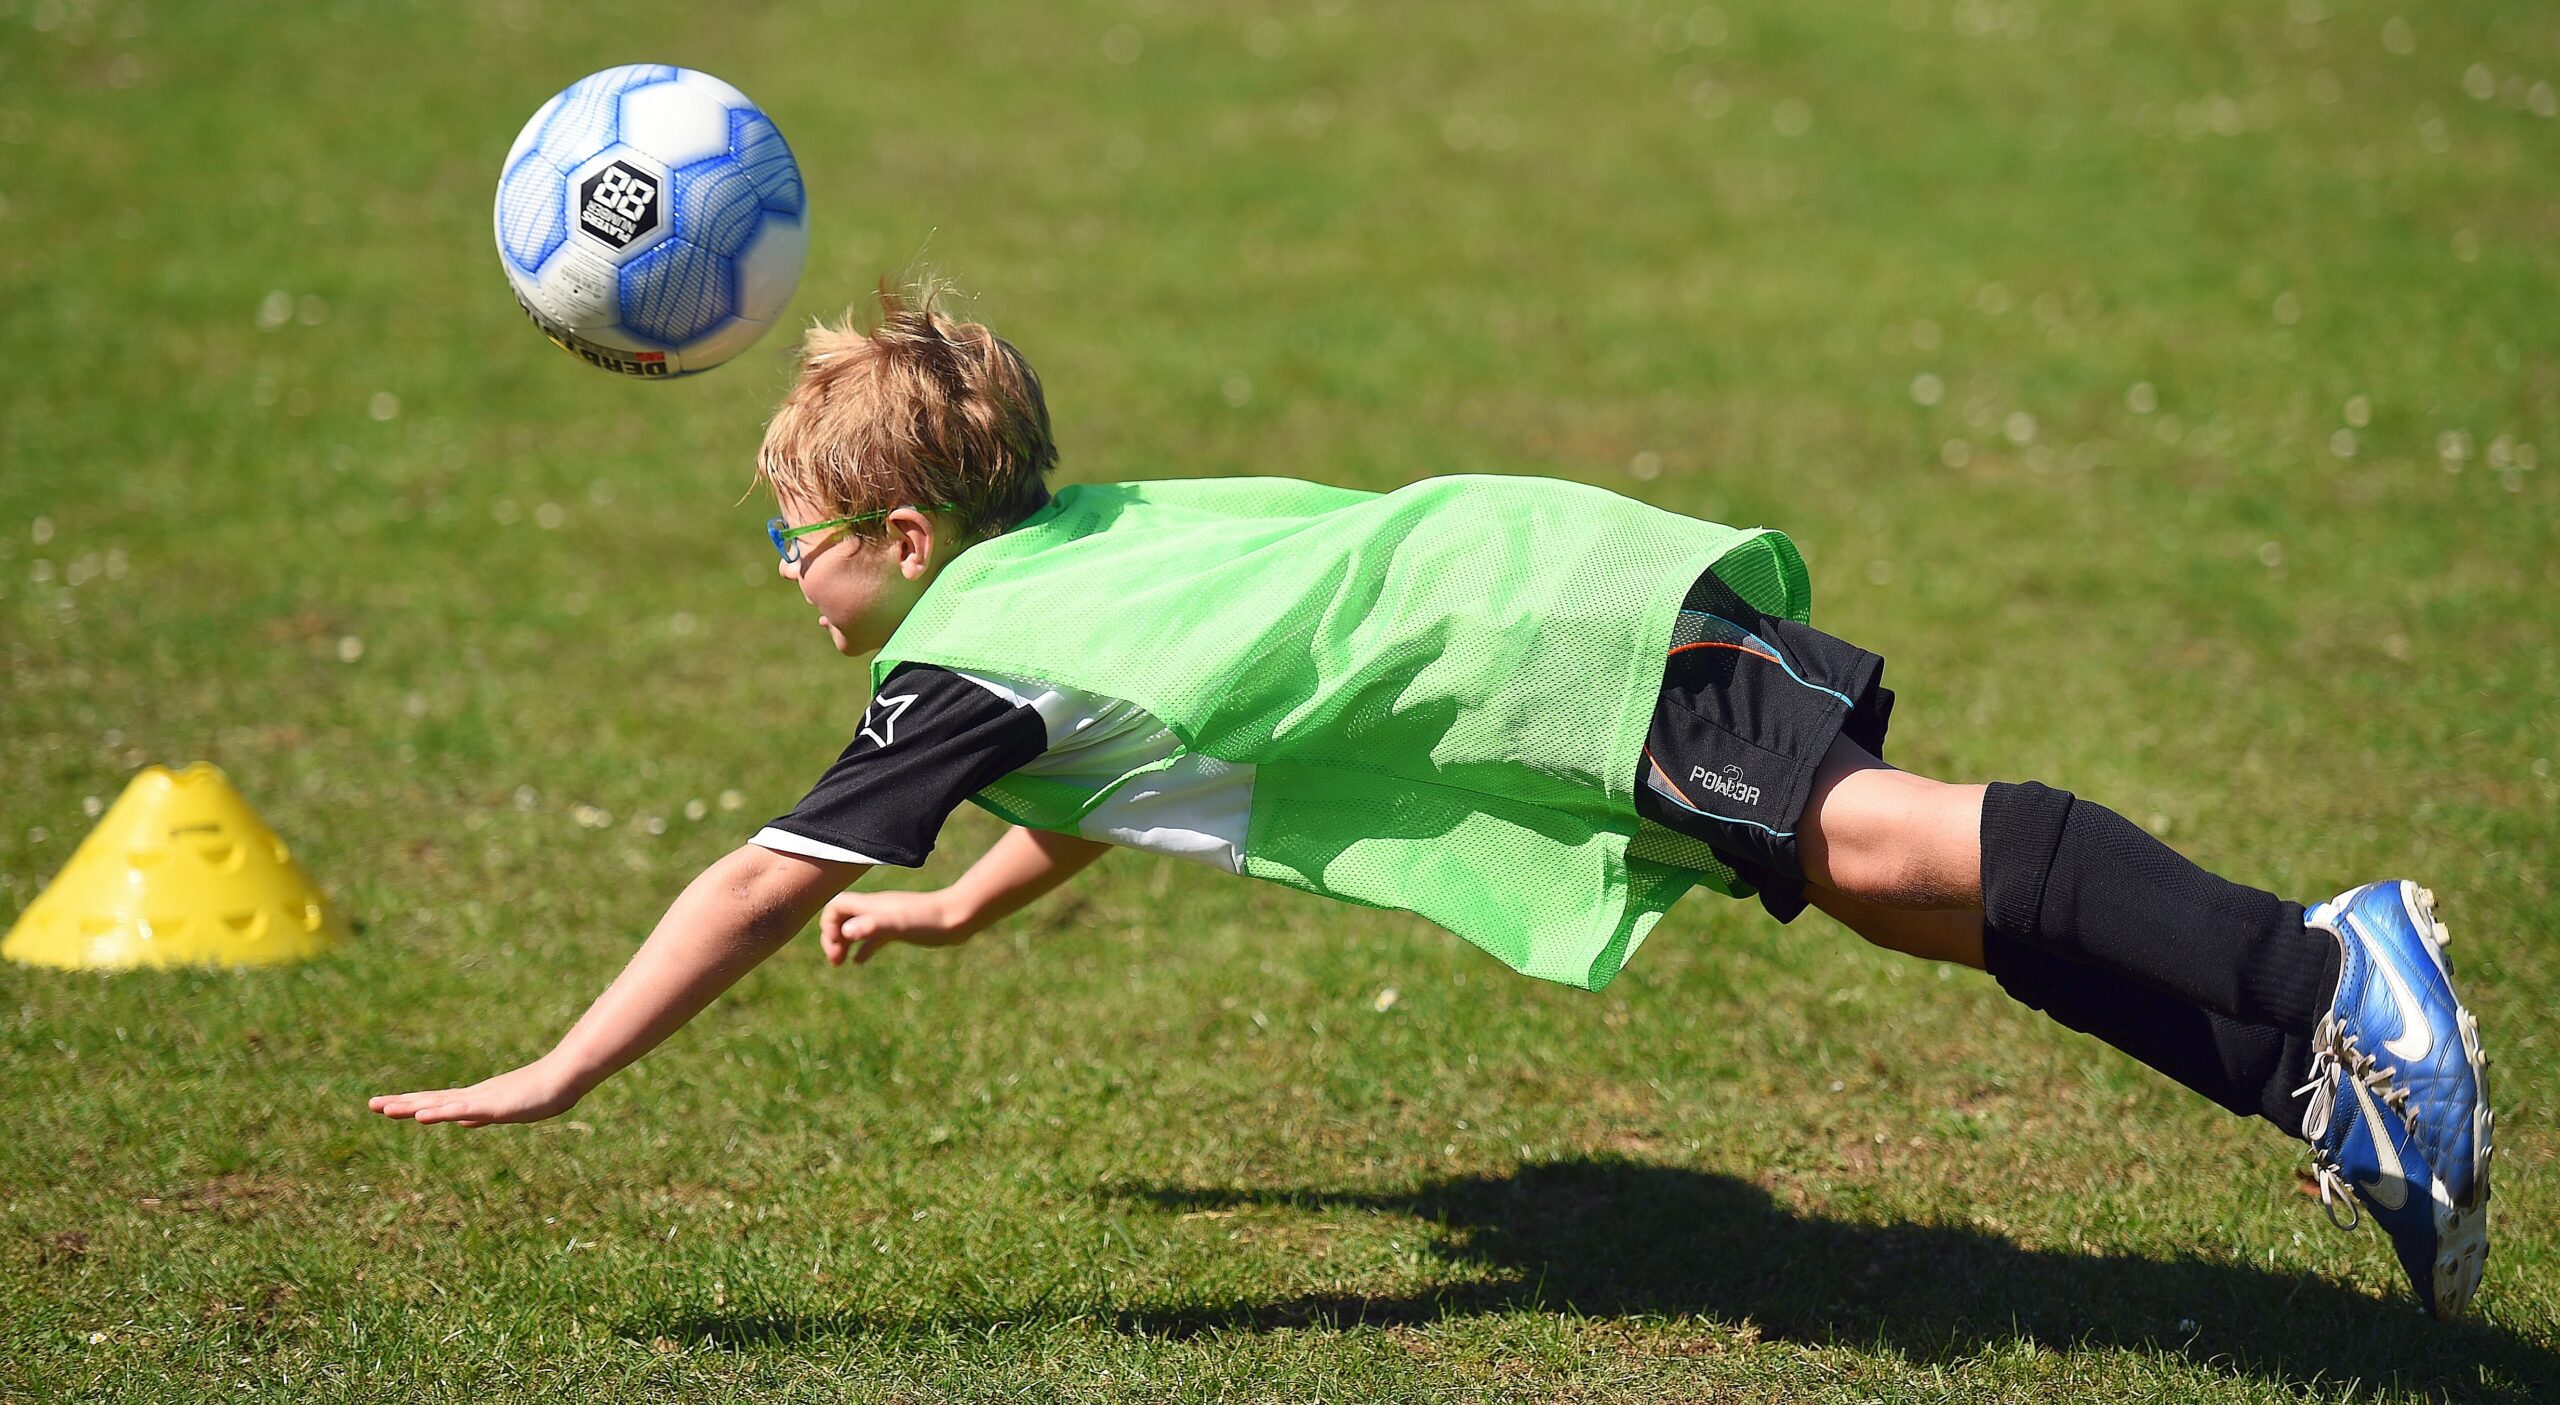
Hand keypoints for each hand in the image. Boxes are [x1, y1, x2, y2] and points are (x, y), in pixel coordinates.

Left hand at [369, 1059, 582, 1127]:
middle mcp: (472, 1097)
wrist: (564, 1078)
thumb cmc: (540, 1093)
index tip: (384, 1105)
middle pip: (430, 1100)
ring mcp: (481, 1099)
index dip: (409, 1104)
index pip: (435, 1102)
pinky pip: (462, 1109)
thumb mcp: (504, 1110)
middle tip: (371, 1104)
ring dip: (413, 1106)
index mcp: (473, 1100)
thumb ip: (481, 1115)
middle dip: (401, 1103)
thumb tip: (461, 1121)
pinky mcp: (493, 1105)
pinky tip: (422, 1115)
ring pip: (441, 1103)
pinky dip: (440, 1111)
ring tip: (386, 1109)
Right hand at [820, 887, 972, 965]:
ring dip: (844, 943)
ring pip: (856, 928)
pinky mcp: (900, 929)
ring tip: (840, 962)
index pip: (835, 907)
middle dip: (832, 937)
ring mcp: (888, 918)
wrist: (958, 918)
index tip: (836, 948)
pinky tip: (860, 962)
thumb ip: (873, 926)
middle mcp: (876, 909)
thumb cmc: (928, 921)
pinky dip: (863, 948)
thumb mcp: (898, 925)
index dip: (828, 926)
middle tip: (836, 961)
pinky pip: (874, 937)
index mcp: (871, 905)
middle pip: (842, 917)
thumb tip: (847, 932)